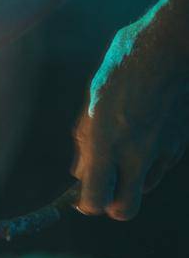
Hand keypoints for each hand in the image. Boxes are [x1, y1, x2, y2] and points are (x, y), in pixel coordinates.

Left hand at [73, 0, 188, 219]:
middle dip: (112, 204)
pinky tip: (144, 131)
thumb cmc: (125, 66)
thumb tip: (79, 172)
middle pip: (124, 210)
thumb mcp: (94, 99)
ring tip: (125, 145)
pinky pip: (159, 166)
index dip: (86, 204)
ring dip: (131, 178)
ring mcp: (163, 151)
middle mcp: (137, 153)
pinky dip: (148, 160)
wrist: (170, 47)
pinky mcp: (179, 145)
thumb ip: (86, 140)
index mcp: (108, 141)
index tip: (81, 195)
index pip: (95, 199)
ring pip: (144, 187)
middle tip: (104, 184)